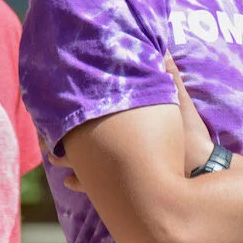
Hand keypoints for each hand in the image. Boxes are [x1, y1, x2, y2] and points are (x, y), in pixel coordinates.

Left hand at [47, 54, 214, 190]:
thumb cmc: (189, 140)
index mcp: (118, 129)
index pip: (81, 117)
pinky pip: (90, 186)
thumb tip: (164, 50)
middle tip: (44, 131)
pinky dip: (78, 181)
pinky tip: (69, 180)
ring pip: (78, 166)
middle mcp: (110, 152)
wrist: (198, 177)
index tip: (49, 106)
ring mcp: (113, 174)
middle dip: (58, 136)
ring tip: (52, 156)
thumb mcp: (181, 105)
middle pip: (73, 142)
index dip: (63, 113)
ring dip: (65, 160)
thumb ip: (171, 77)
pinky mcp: (120, 192)